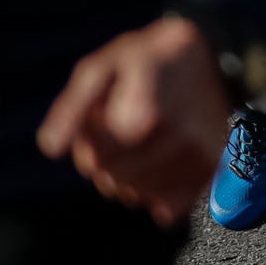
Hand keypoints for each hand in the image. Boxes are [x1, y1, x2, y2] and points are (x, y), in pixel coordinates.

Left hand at [34, 15, 232, 226]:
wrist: (213, 57)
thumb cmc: (149, 60)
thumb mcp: (104, 67)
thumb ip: (73, 107)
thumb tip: (51, 148)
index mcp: (145, 112)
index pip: (95, 160)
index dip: (91, 141)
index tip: (108, 110)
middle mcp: (177, 140)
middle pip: (112, 178)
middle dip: (105, 156)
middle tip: (121, 123)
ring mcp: (199, 160)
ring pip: (135, 194)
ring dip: (129, 174)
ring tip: (144, 138)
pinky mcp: (214, 174)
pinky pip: (166, 207)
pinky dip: (156, 190)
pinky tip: (163, 159)